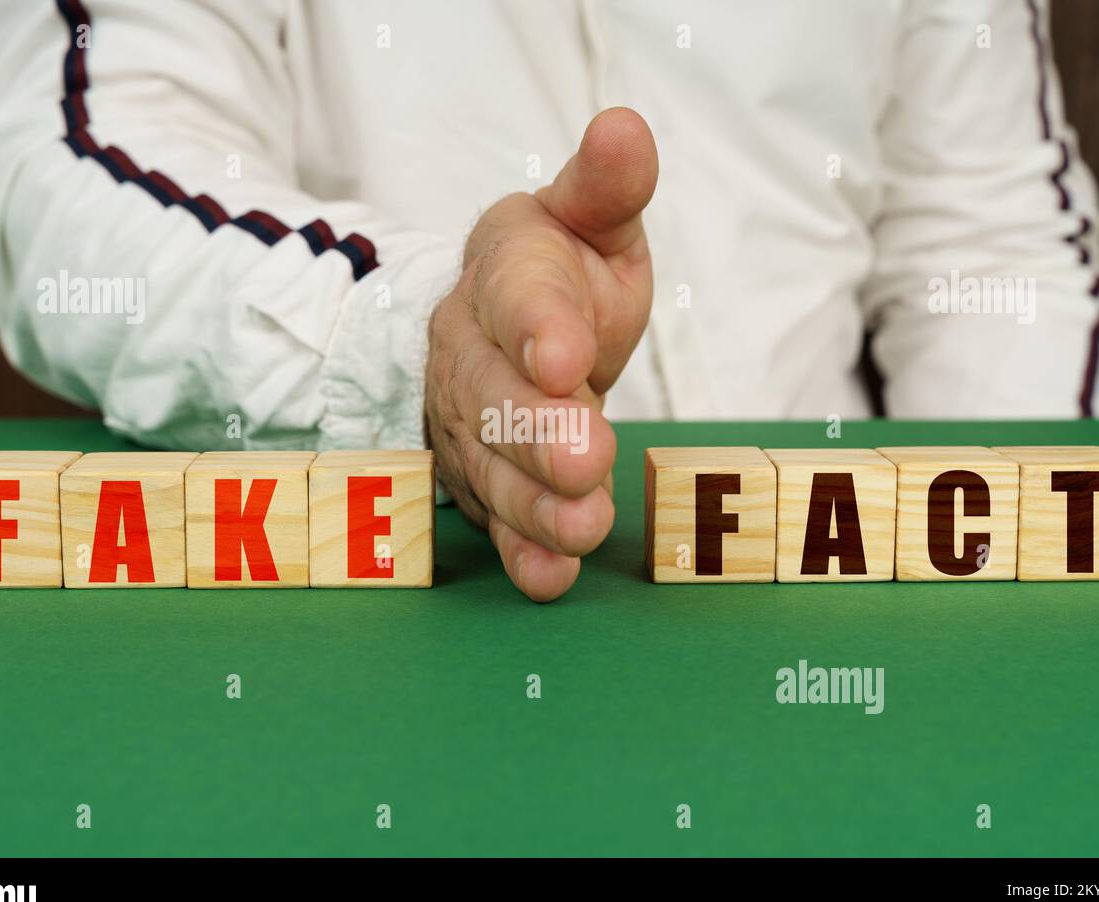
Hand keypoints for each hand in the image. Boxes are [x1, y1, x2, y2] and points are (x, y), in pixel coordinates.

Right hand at [425, 108, 657, 600]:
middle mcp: (473, 354)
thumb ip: (606, 188)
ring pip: (495, 469)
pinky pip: (496, 520)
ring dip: (537, 504)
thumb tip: (626, 127)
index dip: (538, 328)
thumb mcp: (584, 220)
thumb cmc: (558, 272)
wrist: (497, 330)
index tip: (569, 356)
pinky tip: (550, 576)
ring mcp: (472, 425)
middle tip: (587, 458)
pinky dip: (522, 552)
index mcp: (504, 274)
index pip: (515, 299)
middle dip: (540, 432)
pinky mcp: (484, 481)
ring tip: (582, 526)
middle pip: (498, 398)